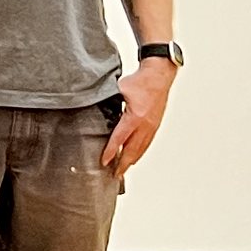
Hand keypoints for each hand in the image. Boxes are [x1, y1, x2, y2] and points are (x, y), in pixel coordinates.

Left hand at [104, 60, 175, 175]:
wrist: (159, 75)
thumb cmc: (139, 81)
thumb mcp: (118, 90)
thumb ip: (107, 102)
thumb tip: (91, 109)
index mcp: (135, 116)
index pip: (119, 139)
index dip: (110, 151)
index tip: (104, 162)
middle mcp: (145, 124)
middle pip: (132, 149)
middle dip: (122, 164)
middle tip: (114, 175)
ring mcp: (152, 125)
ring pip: (141, 148)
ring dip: (131, 160)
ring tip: (122, 170)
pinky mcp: (156, 124)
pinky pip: (147, 142)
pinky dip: (139, 152)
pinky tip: (134, 157)